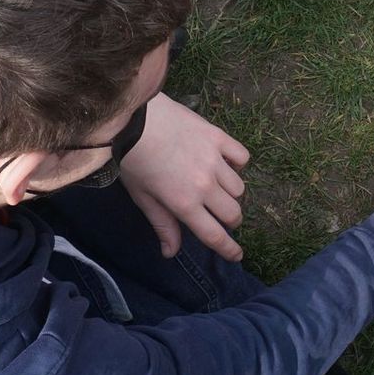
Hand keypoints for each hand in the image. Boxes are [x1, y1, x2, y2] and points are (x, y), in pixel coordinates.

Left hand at [119, 93, 250, 260]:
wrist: (133, 119)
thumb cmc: (132, 161)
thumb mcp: (143, 198)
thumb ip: (162, 224)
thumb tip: (171, 253)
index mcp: (184, 204)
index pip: (214, 235)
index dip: (228, 249)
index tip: (237, 255)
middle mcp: (205, 185)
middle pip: (233, 213)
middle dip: (230, 221)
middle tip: (219, 217)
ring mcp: (215, 161)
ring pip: (239, 187)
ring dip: (230, 194)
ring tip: (217, 188)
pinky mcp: (219, 138)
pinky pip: (241, 157)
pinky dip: (237, 164)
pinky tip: (225, 163)